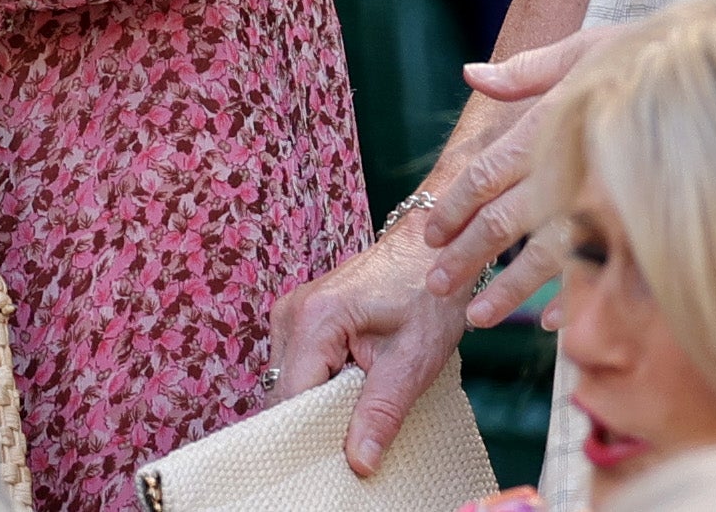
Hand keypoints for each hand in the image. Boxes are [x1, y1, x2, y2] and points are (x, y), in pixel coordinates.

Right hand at [266, 228, 472, 476]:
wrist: (432, 251)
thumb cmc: (428, 297)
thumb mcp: (412, 361)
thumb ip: (381, 412)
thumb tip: (359, 463)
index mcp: (315, 320)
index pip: (291, 398)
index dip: (310, 434)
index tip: (335, 460)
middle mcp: (292, 313)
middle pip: (283, 392)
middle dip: (312, 421)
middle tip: (351, 441)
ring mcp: (291, 312)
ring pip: (287, 382)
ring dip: (315, 403)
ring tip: (354, 411)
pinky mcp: (300, 317)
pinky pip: (297, 366)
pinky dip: (318, 385)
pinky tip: (348, 389)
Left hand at [423, 20, 619, 328]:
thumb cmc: (648, 57)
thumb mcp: (585, 49)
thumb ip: (526, 70)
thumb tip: (470, 72)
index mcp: (551, 125)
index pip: (487, 171)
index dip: (455, 205)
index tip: (429, 235)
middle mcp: (571, 166)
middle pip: (506, 219)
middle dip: (468, 255)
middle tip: (436, 286)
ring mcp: (605, 197)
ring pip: (546, 252)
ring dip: (509, 288)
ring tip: (476, 317)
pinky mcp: (639, 220)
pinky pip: (603, 265)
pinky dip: (576, 295)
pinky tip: (552, 321)